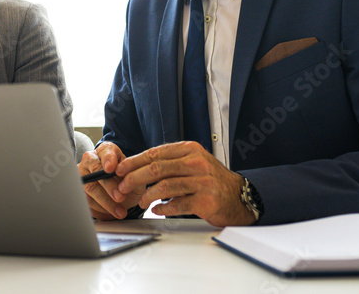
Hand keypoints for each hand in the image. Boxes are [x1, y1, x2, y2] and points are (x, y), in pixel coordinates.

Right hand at [78, 142, 145, 220]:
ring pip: (90, 187)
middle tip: (120, 197)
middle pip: (95, 170)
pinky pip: (86, 199)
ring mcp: (82, 173)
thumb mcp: (134, 175)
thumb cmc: (125, 178)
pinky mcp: (78, 189)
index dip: (108, 160)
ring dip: (106, 201)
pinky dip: (100, 208)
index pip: (105, 151)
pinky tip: (111, 213)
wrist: (119, 191)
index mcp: (106, 151)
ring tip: (120, 211)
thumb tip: (129, 180)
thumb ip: (133, 175)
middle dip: (109, 185)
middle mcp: (91, 159)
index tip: (111, 168)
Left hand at [115, 141, 255, 226]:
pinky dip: (163, 208)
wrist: (238, 196)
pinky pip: (177, 204)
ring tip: (140, 201)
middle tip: (122, 186)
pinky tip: (156, 210)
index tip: (120, 169)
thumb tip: (138, 166)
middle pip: (157, 168)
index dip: (135, 162)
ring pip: (165, 186)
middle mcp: (196, 163)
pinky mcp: (206, 201)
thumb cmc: (210, 179)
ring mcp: (202, 182)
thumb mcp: (193, 162)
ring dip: (147, 195)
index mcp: (190, 150)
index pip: (156, 153)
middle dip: (135, 178)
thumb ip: (171, 161)